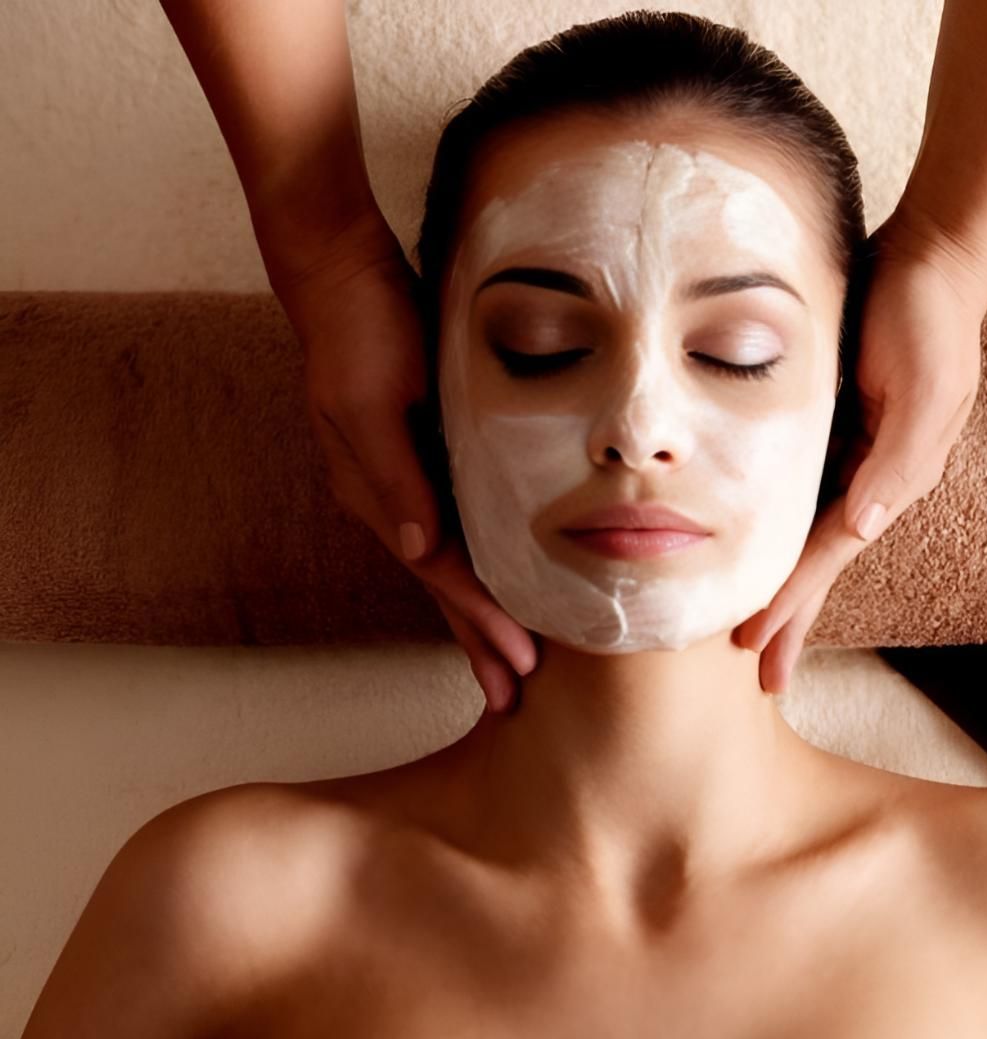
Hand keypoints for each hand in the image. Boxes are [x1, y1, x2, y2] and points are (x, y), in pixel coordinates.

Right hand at [276, 217, 536, 712]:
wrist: (340, 268)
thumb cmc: (361, 327)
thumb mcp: (372, 399)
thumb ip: (395, 477)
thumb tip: (417, 552)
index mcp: (376, 494)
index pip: (442, 574)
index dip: (481, 621)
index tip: (521, 666)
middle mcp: (389, 498)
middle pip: (443, 587)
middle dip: (477, 643)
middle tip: (512, 698)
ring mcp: (404, 478)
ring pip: (450, 565)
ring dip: (479, 614)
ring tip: (509, 662)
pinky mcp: (424, 454)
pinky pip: (458, 526)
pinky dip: (480, 564)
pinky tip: (503, 579)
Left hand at [731, 205, 986, 692]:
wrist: (933, 253)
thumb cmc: (926, 314)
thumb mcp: (921, 386)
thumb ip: (897, 458)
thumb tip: (864, 527)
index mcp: (894, 475)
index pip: (830, 552)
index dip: (791, 600)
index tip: (753, 646)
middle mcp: (874, 474)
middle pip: (822, 561)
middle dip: (792, 618)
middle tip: (759, 676)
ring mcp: (857, 451)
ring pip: (809, 533)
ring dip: (784, 584)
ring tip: (755, 632)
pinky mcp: (837, 424)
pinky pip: (803, 491)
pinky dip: (780, 529)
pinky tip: (762, 550)